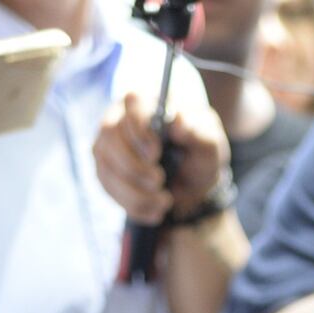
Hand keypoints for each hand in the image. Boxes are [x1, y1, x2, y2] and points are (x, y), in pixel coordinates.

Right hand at [93, 91, 229, 225]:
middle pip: (111, 137)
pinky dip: (134, 204)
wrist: (192, 185)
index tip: (156, 152)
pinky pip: (108, 188)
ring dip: (135, 192)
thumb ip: (198, 131)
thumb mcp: (209, 144)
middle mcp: (120, 117)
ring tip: (164, 201)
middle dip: (135, 167)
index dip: (140, 130)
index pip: (131, 102)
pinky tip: (156, 210)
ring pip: (106, 167)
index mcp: (148, 101)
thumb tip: (178, 120)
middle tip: (159, 181)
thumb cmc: (200, 155)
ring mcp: (107, 144)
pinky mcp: (104, 170)